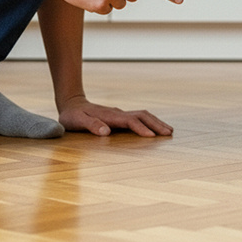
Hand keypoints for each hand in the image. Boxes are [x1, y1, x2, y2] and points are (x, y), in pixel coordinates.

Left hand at [58, 96, 173, 136]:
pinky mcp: (121, 116)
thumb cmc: (73, 116)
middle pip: (142, 115)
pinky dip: (151, 122)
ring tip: (169, 131)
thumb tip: (106, 132)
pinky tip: (156, 128)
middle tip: (169, 133)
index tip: (152, 137)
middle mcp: (118, 113)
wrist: (72, 104)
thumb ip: (91, 125)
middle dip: (156, 124)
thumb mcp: (76, 121)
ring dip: (156, 122)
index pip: (130, 121)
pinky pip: (139, 118)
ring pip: (143, 115)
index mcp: (110, 116)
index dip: (141, 129)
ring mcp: (120, 114)